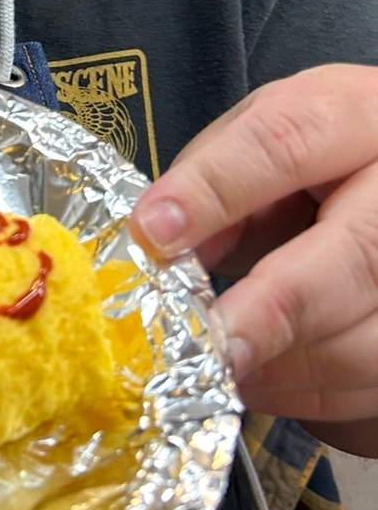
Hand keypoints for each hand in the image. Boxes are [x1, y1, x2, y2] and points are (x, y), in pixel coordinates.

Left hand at [129, 64, 377, 427]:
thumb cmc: (317, 157)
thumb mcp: (266, 136)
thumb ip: (213, 178)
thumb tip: (160, 246)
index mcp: (359, 115)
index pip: (288, 140)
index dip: (215, 189)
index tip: (153, 232)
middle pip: (359, 257)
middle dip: (274, 308)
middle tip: (208, 342)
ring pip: (374, 336)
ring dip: (286, 366)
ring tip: (216, 369)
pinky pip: (374, 384)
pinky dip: (311, 394)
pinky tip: (260, 382)